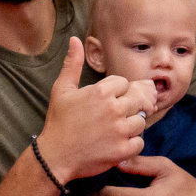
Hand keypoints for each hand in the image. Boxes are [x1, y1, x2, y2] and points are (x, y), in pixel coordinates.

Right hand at [36, 37, 155, 179]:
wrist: (55, 156)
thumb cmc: (58, 122)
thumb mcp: (62, 89)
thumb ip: (72, 63)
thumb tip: (74, 39)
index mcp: (101, 92)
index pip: (124, 83)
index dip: (115, 92)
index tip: (103, 102)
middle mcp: (113, 109)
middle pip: (138, 100)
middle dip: (127, 106)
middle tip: (114, 116)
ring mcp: (120, 130)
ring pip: (141, 121)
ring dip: (131, 125)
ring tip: (114, 129)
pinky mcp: (122, 150)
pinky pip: (139, 142)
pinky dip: (131, 144)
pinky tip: (116, 143)